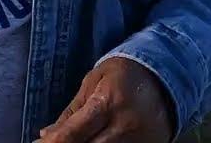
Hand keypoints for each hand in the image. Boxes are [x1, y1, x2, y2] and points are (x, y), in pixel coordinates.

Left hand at [38, 57, 174, 142]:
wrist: (165, 75)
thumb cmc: (122, 75)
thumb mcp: (92, 83)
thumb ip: (70, 113)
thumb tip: (46, 135)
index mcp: (106, 104)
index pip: (74, 133)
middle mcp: (124, 126)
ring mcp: (139, 141)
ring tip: (72, 141)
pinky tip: (93, 142)